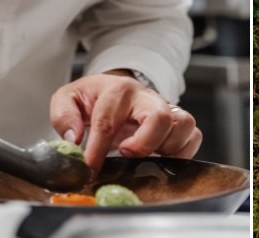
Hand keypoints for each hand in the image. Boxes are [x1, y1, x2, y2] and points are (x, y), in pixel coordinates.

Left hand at [50, 71, 199, 173]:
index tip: (89, 170)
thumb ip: (64, 117)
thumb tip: (73, 141)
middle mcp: (146, 96)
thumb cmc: (93, 97)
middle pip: (160, 118)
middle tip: (125, 154)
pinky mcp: (178, 120)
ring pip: (183, 125)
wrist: (115, 88)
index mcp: (118, 90)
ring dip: (165, 148)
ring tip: (145, 155)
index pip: (109, 122)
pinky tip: (161, 157)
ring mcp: (167, 107)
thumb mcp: (68, 98)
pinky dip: (182, 152)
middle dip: (143, 144)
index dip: (97, 151)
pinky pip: (193, 136)